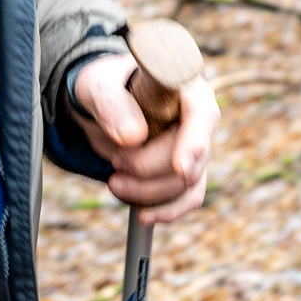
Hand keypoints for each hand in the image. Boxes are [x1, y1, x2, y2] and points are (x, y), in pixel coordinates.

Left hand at [71, 52, 215, 223]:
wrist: (104, 102)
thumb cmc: (106, 85)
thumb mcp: (98, 86)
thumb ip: (112, 105)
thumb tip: (133, 137)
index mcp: (186, 86)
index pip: (202, 115)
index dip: (194, 142)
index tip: (178, 167)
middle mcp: (199, 118)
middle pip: (191, 157)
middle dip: (148, 168)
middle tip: (115, 161)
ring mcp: (196, 147)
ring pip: (187, 183)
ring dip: (149, 191)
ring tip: (114, 182)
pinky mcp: (187, 170)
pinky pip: (188, 198)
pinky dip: (167, 210)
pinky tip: (143, 215)